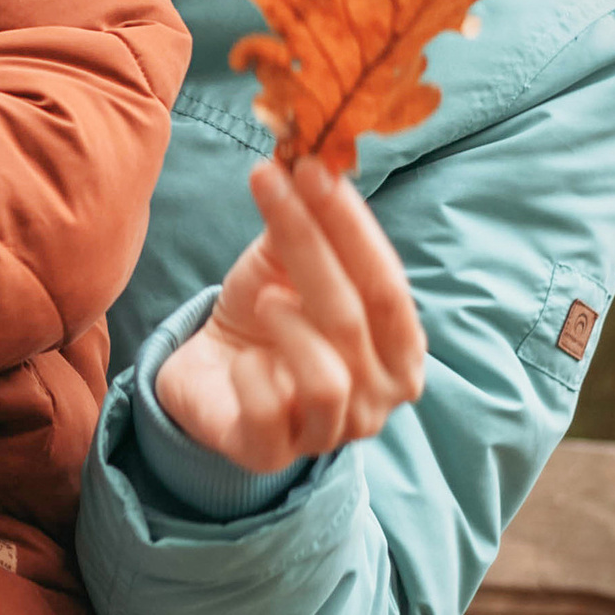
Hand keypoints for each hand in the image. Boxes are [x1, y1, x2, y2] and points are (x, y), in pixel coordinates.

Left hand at [153, 160, 424, 476]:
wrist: (213, 372)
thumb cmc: (270, 313)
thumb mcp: (290, 264)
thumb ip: (310, 224)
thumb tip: (312, 161)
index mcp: (400, 350)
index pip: (388, 284)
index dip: (351, 226)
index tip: (313, 169)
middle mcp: (378, 399)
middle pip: (355, 318)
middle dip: (312, 243)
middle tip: (271, 184)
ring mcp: (328, 433)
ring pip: (326, 378)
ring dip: (292, 325)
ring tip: (264, 298)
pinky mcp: (271, 454)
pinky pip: (270, 414)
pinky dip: (253, 376)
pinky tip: (242, 359)